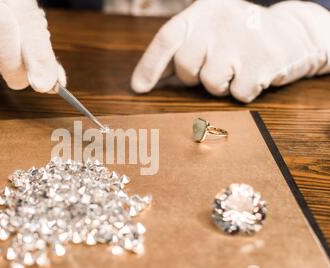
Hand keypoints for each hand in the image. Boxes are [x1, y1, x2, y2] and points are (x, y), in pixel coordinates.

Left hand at [131, 0, 329, 102]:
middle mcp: (219, 21)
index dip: (150, 65)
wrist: (291, 33)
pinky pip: (237, 93)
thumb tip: (140, 83)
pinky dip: (243, 91)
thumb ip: (177, 53)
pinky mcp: (262, 61)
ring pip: (210, 83)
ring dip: (220, 85)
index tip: (139, 89)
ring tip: (236, 67)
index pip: (167, 38)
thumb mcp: (206, 33)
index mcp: (202, 12)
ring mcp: (241, 40)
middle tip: (213, 65)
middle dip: (194, 76)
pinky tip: (253, 73)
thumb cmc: (238, 37)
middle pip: (186, 65)